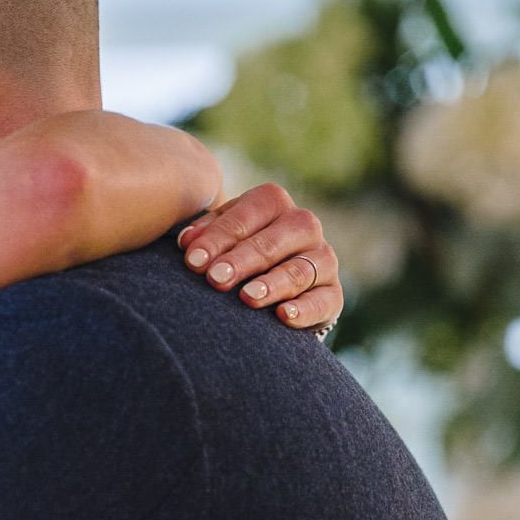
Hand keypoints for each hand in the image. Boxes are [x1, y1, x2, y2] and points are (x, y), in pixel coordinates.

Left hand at [175, 184, 341, 333]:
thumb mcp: (220, 236)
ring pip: (300, 270)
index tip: (193, 260)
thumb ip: (204, 235)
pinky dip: (304, 309)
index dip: (219, 236)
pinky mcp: (333, 294)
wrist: (274, 284)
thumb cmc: (237, 251)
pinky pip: (323, 300)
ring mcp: (323, 259)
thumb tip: (186, 242)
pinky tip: (283, 316)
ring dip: (272, 284)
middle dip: (243, 260)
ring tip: (247, 298)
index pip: (248, 213)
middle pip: (274, 241)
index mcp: (273, 203)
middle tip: (216, 278)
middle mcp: (304, 225)